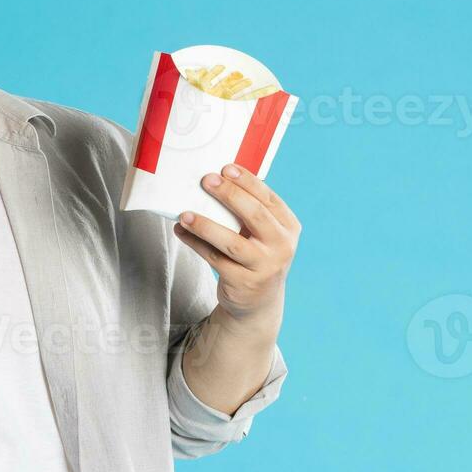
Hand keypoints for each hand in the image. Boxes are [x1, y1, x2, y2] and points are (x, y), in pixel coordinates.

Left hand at [172, 164, 300, 332]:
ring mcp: (264, 266)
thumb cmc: (257, 256)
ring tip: (185, 214)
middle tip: (206, 181)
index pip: (269, 199)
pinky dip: (196, 243)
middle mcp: (281, 246)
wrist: (259, 302)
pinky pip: (215, 258)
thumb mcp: (265, 235)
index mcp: (288, 227)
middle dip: (229, 195)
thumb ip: (250, 211)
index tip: (226, 168)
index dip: (248, 182)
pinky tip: (182, 232)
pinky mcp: (243, 283)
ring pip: (231, 241)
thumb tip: (217, 180)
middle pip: (254, 215)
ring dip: (205, 225)